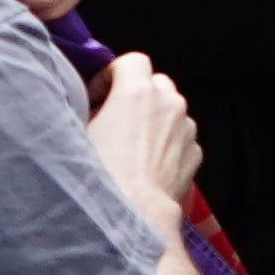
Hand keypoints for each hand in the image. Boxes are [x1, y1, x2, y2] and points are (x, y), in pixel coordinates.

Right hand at [86, 49, 200, 217]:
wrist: (132, 213)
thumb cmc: (99, 175)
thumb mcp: (78, 133)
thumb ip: (88, 109)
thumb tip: (90, 107)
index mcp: (138, 91)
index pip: (133, 61)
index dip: (114, 75)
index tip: (99, 98)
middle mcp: (169, 102)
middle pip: (156, 83)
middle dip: (137, 96)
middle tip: (115, 121)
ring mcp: (186, 127)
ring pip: (171, 110)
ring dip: (155, 120)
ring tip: (131, 147)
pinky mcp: (195, 151)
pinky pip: (180, 137)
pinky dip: (167, 142)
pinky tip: (147, 164)